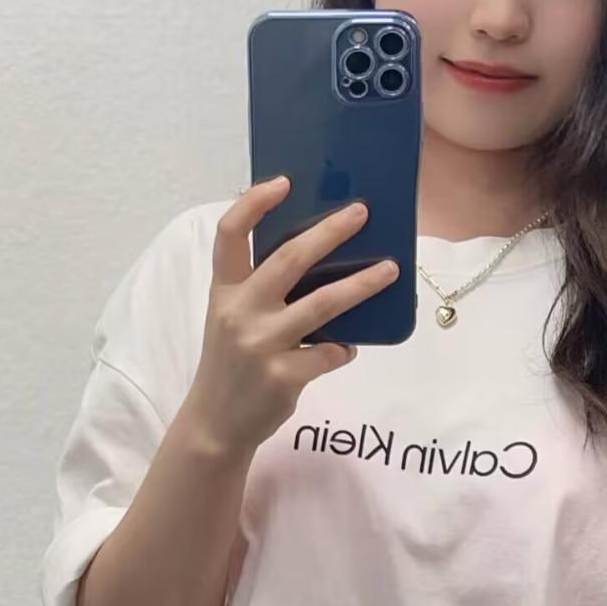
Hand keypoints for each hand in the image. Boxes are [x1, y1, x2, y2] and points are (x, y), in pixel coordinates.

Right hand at [184, 177, 398, 456]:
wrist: (216, 424)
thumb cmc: (231, 362)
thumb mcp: (231, 318)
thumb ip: (259, 288)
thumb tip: (317, 254)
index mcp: (223, 291)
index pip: (229, 235)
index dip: (253, 203)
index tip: (284, 181)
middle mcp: (239, 312)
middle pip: (288, 259)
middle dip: (329, 232)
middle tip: (361, 213)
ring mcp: (261, 345)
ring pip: (322, 304)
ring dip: (361, 284)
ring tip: (390, 269)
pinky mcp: (283, 376)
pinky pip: (330, 353)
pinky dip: (345, 348)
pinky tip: (348, 348)